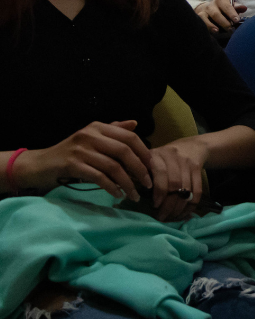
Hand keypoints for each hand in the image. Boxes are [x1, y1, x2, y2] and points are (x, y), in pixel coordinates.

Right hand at [12, 121, 151, 199]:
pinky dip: (111, 187)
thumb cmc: (70, 153)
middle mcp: (90, 135)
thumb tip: (135, 124)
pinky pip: (99, 177)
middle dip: (140, 169)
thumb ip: (113, 131)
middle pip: (124, 151)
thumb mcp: (91, 138)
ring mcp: (80, 149)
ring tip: (134, 195)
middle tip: (147, 184)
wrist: (39, 165)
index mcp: (97, 127)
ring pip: (113, 167)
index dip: (144, 152)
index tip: (152, 167)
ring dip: (127, 183)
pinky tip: (117, 194)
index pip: (129, 137)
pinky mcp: (72, 165)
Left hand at [148, 138, 208, 221]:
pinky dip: (191, 205)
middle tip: (162, 217)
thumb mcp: (150, 159)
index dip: (159, 192)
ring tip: (172, 217)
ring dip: (179, 207)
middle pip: (174, 184)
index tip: (154, 206)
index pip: (160, 173)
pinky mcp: (198, 170)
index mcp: (157, 155)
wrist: (191, 146)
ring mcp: (187, 163)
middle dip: (169, 204)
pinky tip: (184, 212)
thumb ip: (141, 173)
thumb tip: (129, 193)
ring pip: (186, 189)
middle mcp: (173, 156)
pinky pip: (197, 190)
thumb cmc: (164, 158)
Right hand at [193, 0, 245, 31]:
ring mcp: (204, 11)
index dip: (232, 14)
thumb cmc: (221, 10)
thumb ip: (236, 8)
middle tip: (230, 30)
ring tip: (217, 31)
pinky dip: (205, 27)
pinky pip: (200, 22)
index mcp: (221, 1)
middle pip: (216, 14)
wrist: (205, 9)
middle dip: (224, 22)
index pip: (227, 7)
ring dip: (211, 25)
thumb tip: (244, 8)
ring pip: (206, 18)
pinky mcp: (198, 17)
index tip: (237, 20)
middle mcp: (211, 5)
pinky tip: (210, 32)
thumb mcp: (229, 7)